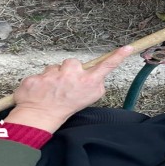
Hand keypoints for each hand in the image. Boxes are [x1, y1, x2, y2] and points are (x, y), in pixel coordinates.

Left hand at [4, 46, 133, 132]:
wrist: (40, 117)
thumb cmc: (67, 107)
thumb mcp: (89, 98)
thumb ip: (95, 83)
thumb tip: (96, 74)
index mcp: (88, 82)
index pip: (106, 66)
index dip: (118, 56)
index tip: (128, 48)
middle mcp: (72, 76)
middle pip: (73, 63)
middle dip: (68, 71)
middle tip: (65, 85)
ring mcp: (52, 76)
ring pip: (55, 67)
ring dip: (53, 76)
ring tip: (52, 90)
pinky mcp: (36, 78)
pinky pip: (40, 74)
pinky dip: (39, 82)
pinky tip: (40, 92)